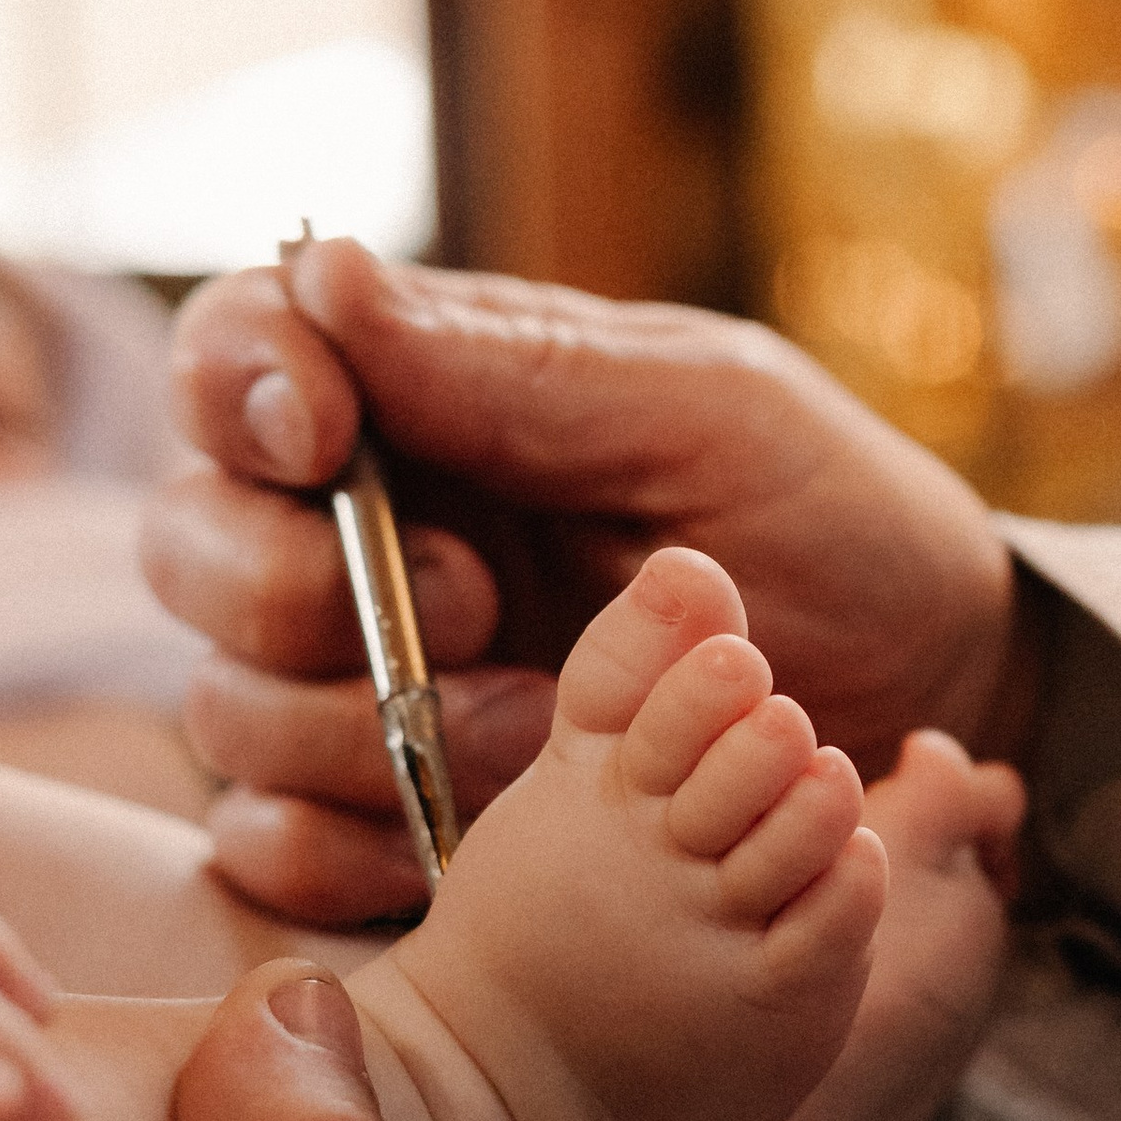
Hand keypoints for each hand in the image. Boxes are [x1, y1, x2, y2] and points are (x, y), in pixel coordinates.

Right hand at [144, 241, 1020, 920]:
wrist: (926, 703)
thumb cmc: (832, 523)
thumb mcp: (708, 415)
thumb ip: (517, 366)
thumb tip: (330, 273)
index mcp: (421, 403)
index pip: (238, 361)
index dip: (240, 390)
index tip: (321, 434)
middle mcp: (363, 539)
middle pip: (195, 549)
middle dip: (301, 587)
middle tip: (477, 602)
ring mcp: (367, 686)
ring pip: (227, 707)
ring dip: (359, 729)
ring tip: (543, 730)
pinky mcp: (390, 819)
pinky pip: (273, 845)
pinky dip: (344, 847)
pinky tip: (462, 839)